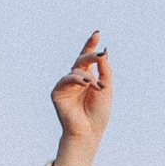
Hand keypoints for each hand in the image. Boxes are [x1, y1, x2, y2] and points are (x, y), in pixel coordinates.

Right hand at [50, 29, 112, 165]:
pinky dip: (77, 80)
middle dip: (91, 56)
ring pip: (76, 70)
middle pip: (81, 60)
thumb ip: (105, 70)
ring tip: (97, 87)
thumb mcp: (106, 88)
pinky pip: (66, 79)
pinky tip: (86, 83)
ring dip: (89, 77)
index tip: (96, 33)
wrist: (89, 131)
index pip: (88, 58)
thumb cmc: (98, 113)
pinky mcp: (57, 92)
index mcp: (87, 78)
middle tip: (100, 55)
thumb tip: (104, 51)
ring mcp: (66, 86)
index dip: (90, 45)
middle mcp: (76, 80)